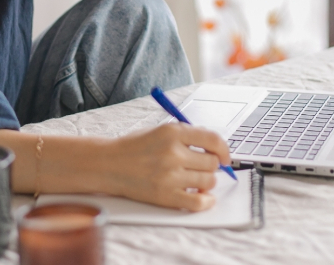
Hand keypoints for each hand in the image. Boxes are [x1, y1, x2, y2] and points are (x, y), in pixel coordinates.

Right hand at [103, 123, 232, 211]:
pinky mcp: (165, 196)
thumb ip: (187, 136)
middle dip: (210, 166)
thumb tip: (217, 149)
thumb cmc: (135, 147)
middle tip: (200, 167)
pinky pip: (198, 202)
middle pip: (212, 162)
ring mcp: (169, 175)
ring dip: (206, 182)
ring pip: (208, 181)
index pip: (213, 140)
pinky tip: (203, 197)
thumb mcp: (160, 130)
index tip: (225, 156)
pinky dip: (206, 201)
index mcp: (173, 132)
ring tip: (194, 180)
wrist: (108, 164)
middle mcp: (173, 153)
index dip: (224, 150)